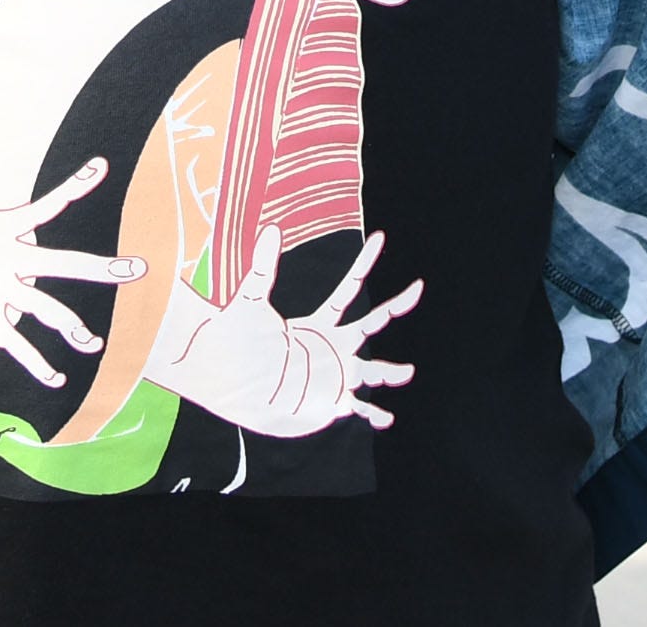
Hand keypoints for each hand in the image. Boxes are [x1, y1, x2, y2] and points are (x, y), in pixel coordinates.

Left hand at [145, 226, 418, 436]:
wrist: (228, 384)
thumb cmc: (238, 341)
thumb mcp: (251, 301)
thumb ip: (263, 269)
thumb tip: (271, 229)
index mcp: (319, 322)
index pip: (348, 289)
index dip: (364, 262)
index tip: (381, 236)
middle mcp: (332, 347)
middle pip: (371, 323)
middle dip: (394, 305)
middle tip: (418, 287)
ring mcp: (333, 375)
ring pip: (372, 370)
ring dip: (391, 371)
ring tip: (407, 371)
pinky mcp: (328, 403)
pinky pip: (358, 410)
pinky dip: (373, 415)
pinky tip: (385, 419)